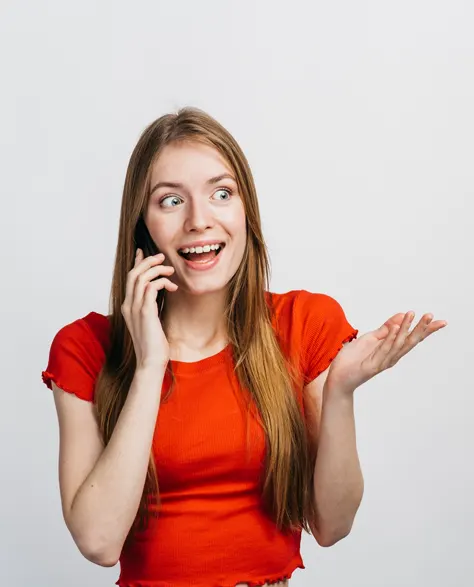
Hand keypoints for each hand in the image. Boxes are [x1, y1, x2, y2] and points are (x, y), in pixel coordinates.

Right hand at [121, 248, 177, 369]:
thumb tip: (158, 294)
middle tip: (162, 258)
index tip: (143, 252)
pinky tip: (172, 287)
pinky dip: (161, 282)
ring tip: (170, 271)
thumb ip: (151, 306)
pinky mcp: (145, 312)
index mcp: (128, 306)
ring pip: (140, 277)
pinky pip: (150, 288)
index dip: (136, 263)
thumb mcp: (152, 321)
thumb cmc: (154, 344)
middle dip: (147, 261)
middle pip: (133, 273)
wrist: (151, 362)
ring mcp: (135, 308)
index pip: (129, 278)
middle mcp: (128, 305)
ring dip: (157, 270)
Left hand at [326, 311, 447, 394]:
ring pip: (398, 344)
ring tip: (412, 315)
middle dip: (421, 328)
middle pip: (410, 341)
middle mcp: (391, 357)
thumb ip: (386, 328)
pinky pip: (383, 350)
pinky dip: (390, 339)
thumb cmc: (353, 359)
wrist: (338, 378)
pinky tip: (396, 328)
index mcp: (391, 350)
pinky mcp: (372, 366)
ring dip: (406, 329)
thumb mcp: (370, 338)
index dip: (425, 329)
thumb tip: (401, 315)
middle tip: (431, 316)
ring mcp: (382, 362)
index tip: (440, 320)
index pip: (411, 338)